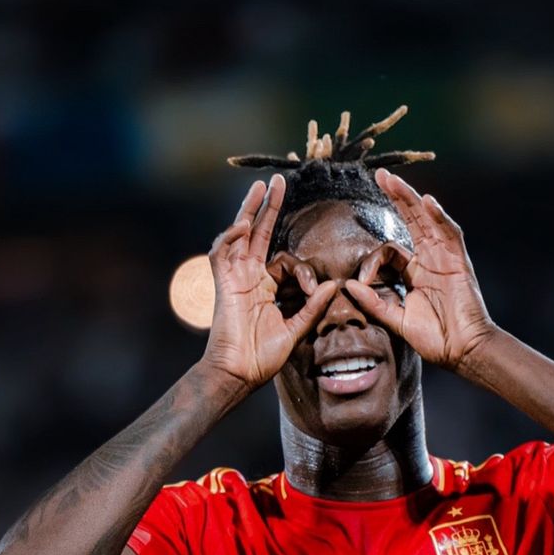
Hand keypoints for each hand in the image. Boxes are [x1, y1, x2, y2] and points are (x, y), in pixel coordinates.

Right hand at [202, 176, 335, 391]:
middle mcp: (248, 277)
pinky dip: (230, 237)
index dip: (302, 269)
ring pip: (239, 235)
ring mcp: (234, 277)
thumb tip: (332, 284)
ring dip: (249, 210)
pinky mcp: (222, 283)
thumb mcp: (295, 328)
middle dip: (269, 207)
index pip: (282, 258)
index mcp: (265, 287)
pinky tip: (244, 225)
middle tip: (279, 181)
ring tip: (260, 187)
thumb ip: (312, 306)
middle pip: (259, 233)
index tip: (313, 286)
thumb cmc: (263, 357)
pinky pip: (222, 253)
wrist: (239, 373)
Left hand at [345, 169, 495, 371]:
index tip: (362, 279)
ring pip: (427, 220)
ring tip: (394, 181)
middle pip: (412, 220)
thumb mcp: (396, 319)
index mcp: (415, 272)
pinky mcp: (459, 262)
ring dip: (411, 199)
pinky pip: (449, 233)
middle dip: (396, 198)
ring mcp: (446, 257)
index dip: (373, 260)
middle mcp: (431, 258)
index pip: (391, 249)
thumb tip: (348, 285)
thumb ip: (373, 302)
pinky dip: (439, 217)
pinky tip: (427, 201)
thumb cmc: (435, 338)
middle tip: (379, 175)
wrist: (463, 351)